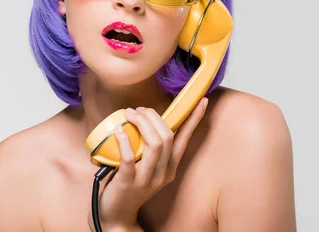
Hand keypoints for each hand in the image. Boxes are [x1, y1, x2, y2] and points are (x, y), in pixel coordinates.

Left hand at [88, 97, 208, 230]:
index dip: (194, 118)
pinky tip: (118, 130)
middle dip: (154, 117)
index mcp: (171, 166)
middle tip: (139, 109)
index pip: (186, 138)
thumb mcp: (148, 167)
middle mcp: (164, 172)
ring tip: (130, 114)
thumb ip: (151, 148)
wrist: (116, 216)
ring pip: (155, 144)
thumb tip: (146, 120)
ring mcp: (147, 178)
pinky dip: (124, 139)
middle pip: (167, 136)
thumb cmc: (130, 186)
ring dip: (142, 124)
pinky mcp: (128, 182)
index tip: (202, 101)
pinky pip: (129, 157)